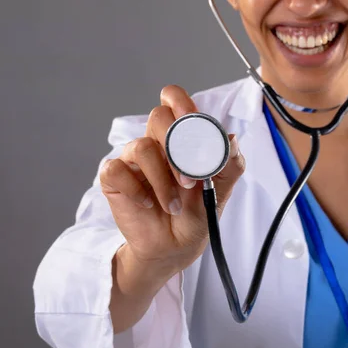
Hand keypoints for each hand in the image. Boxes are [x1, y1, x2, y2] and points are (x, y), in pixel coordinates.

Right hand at [100, 85, 245, 291]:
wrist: (176, 247)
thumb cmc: (196, 214)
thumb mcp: (221, 190)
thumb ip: (231, 164)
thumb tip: (231, 139)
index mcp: (182, 139)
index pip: (175, 100)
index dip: (181, 102)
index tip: (192, 124)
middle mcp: (157, 143)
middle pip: (158, 116)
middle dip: (178, 149)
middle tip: (189, 180)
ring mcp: (134, 160)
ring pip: (142, 147)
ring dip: (162, 180)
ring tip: (173, 205)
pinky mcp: (115, 179)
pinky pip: (115, 169)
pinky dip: (136, 190)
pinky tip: (147, 204)